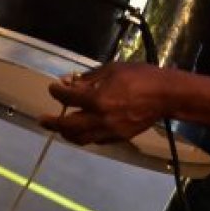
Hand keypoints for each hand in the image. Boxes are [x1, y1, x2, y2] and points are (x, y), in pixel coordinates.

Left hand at [38, 63, 170, 145]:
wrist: (167, 95)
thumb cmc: (142, 77)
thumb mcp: (114, 69)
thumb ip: (90, 77)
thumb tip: (70, 81)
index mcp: (98, 99)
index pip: (68, 98)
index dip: (57, 92)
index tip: (53, 87)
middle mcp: (100, 118)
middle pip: (68, 125)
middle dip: (52, 122)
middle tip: (42, 119)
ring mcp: (109, 131)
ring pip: (80, 138)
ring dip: (66, 133)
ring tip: (60, 128)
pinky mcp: (119, 137)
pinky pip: (96, 141)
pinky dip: (85, 136)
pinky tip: (82, 131)